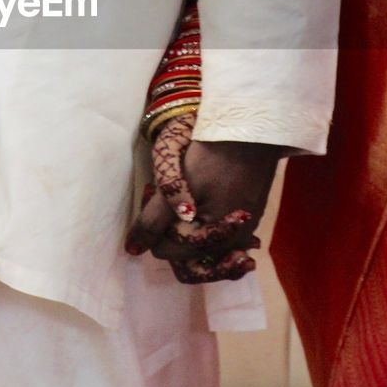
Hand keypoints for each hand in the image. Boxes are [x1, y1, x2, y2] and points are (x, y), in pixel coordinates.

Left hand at [125, 114, 282, 283]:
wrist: (253, 132)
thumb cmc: (212, 156)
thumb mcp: (176, 185)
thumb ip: (154, 220)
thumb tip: (133, 249)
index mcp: (209, 240)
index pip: (163, 250)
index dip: (152, 225)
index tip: (153, 193)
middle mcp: (230, 246)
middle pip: (184, 254)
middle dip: (168, 229)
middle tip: (166, 197)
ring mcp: (243, 236)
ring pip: (203, 251)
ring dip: (187, 231)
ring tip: (184, 201)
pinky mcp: (250, 222)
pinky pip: (222, 240)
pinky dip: (208, 230)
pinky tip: (202, 209)